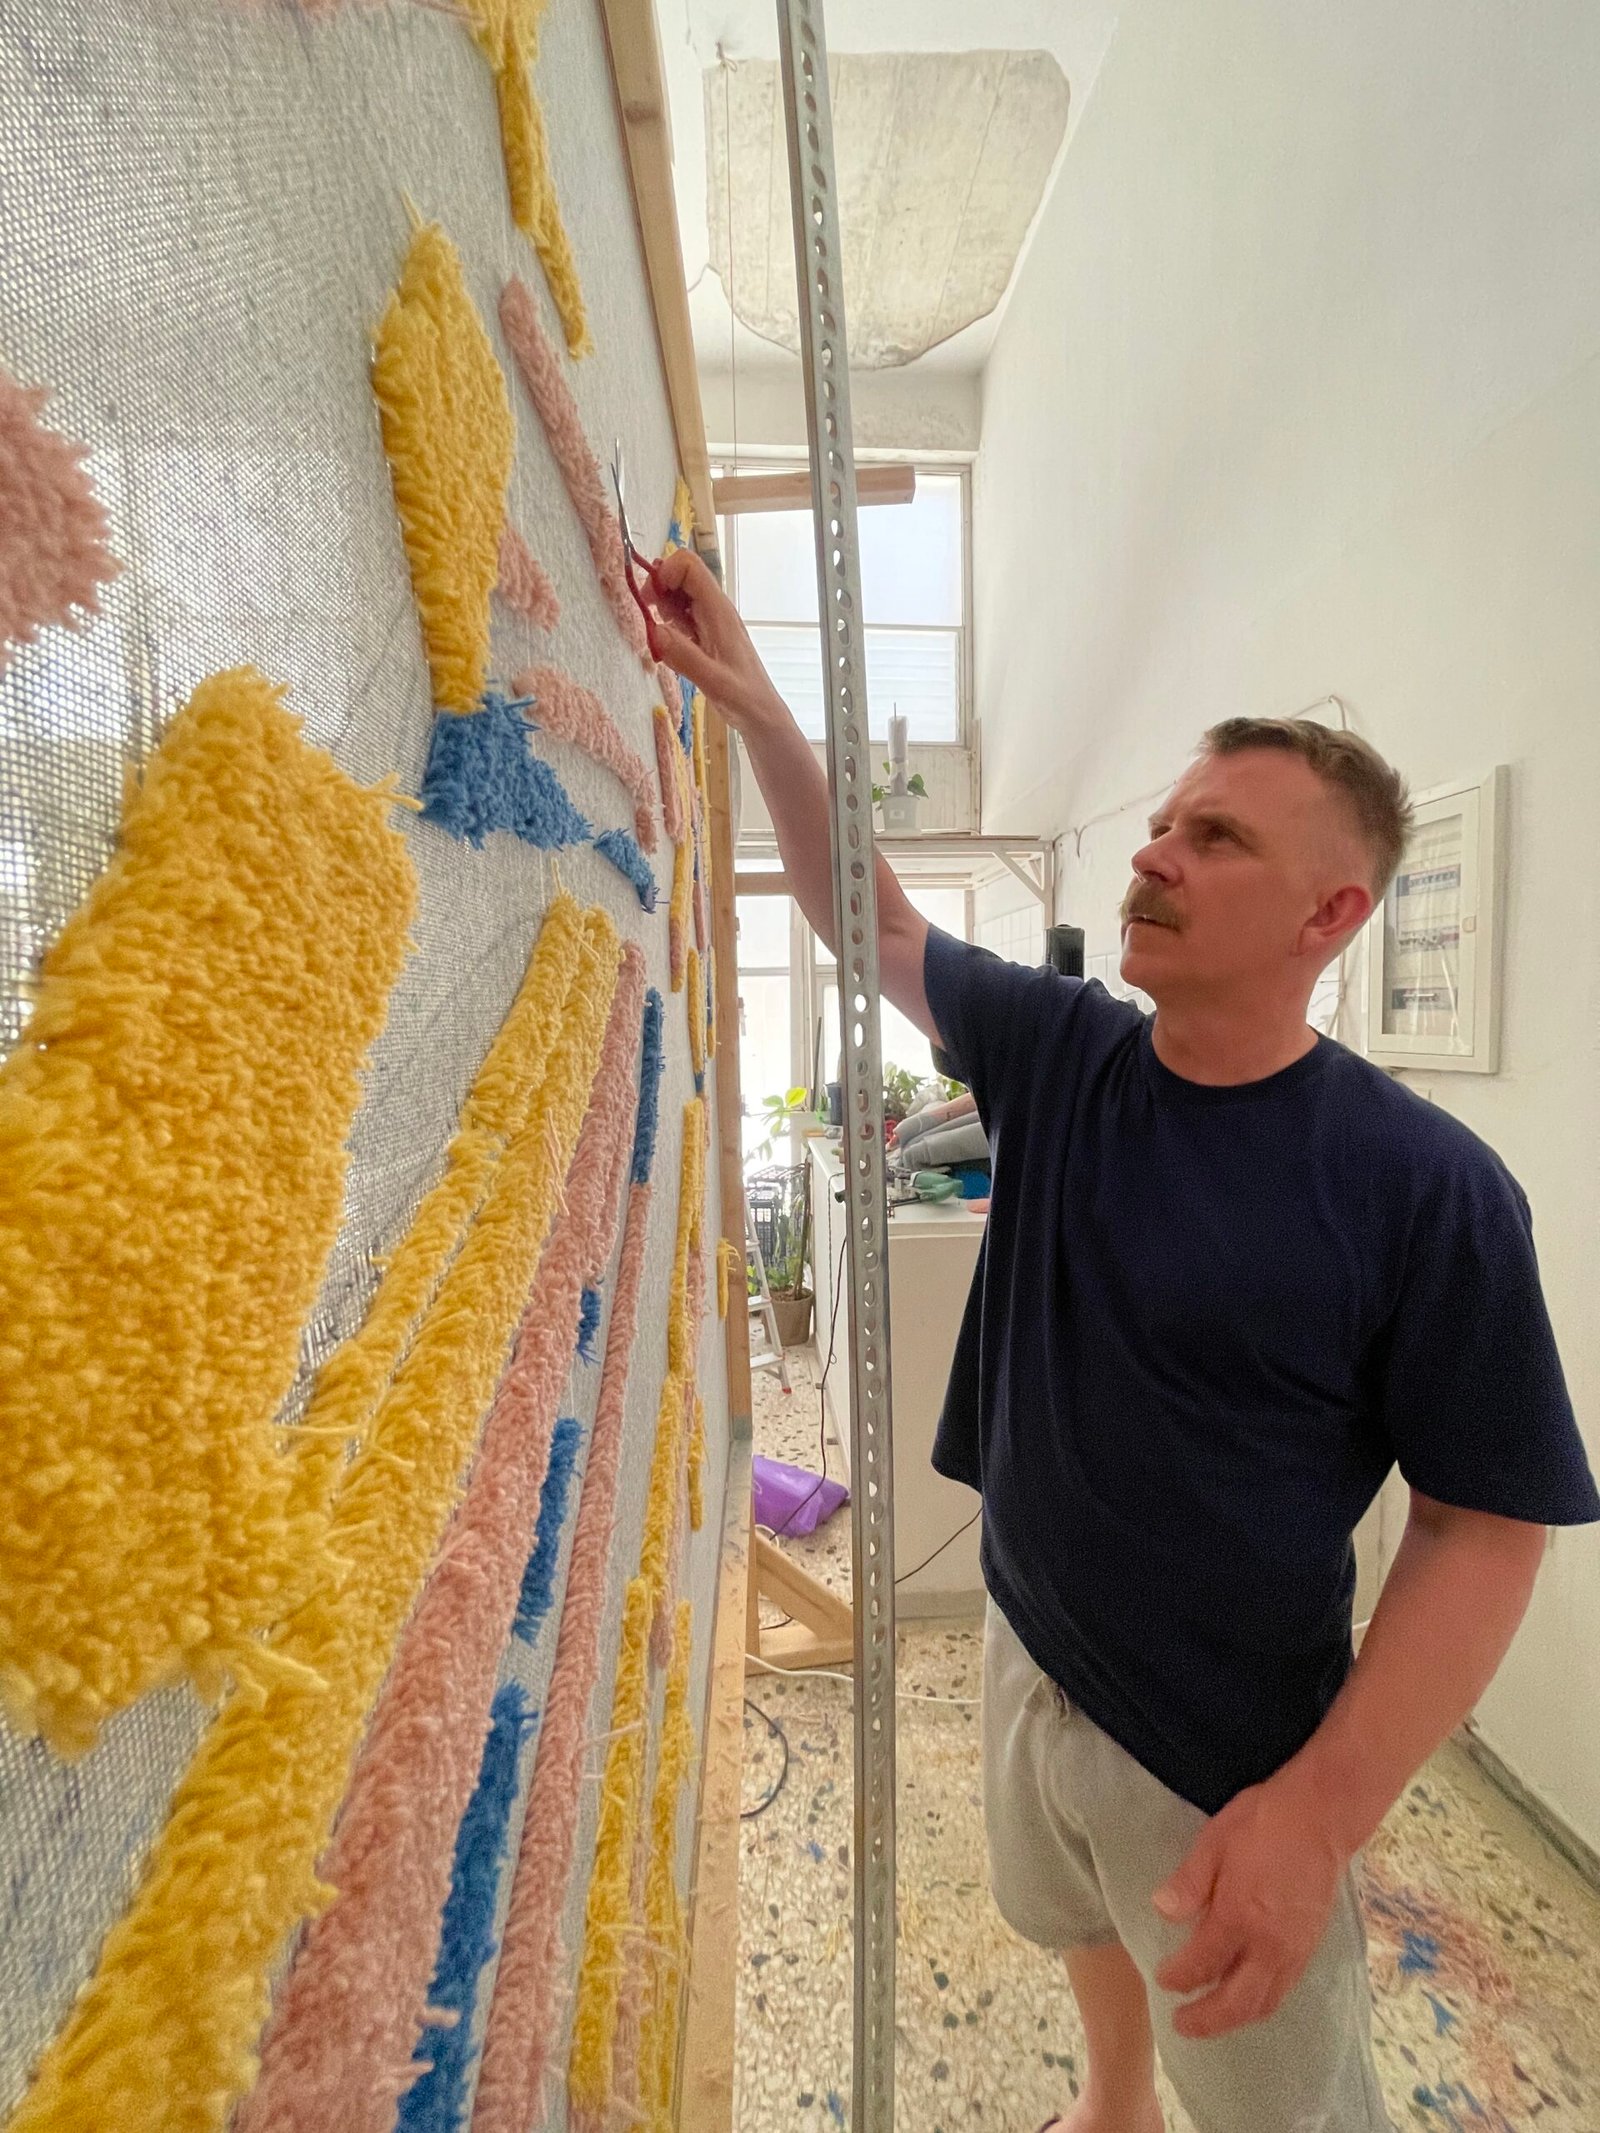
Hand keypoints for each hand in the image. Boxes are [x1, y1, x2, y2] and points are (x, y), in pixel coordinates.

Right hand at [647, 547, 786, 734]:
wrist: (760, 713)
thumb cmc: (743, 697)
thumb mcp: (714, 682)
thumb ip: (685, 657)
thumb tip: (654, 631)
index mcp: (718, 611)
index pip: (690, 566)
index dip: (666, 573)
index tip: (651, 600)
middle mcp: (714, 609)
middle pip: (681, 576)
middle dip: (659, 589)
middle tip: (649, 618)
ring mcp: (710, 621)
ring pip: (679, 596)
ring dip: (662, 608)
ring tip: (663, 638)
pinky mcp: (705, 634)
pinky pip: (682, 617)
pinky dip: (669, 625)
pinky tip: (671, 649)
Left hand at [1151, 1774, 1348, 2038]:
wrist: (1322, 1817)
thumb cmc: (1263, 1822)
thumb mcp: (1214, 1841)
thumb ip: (1188, 1882)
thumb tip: (1162, 1912)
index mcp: (1239, 1916)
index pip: (1202, 1964)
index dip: (1178, 1977)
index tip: (1162, 1979)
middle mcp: (1268, 1944)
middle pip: (1236, 2002)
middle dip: (1205, 2020)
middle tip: (1180, 2025)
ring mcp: (1294, 1950)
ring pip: (1264, 2003)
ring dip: (1234, 2019)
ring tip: (1211, 2022)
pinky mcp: (1310, 1947)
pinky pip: (1283, 1990)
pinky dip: (1261, 2004)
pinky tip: (1247, 1998)